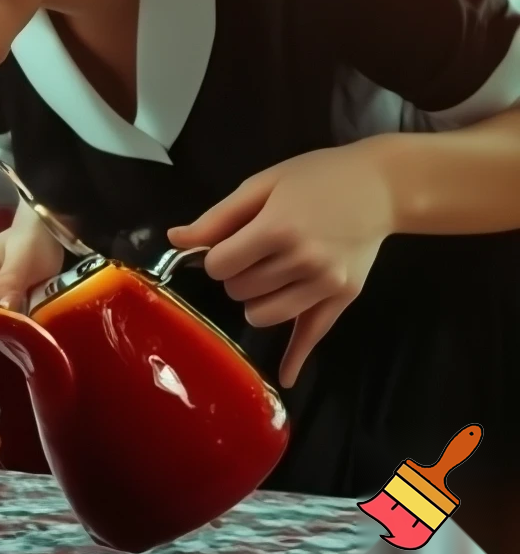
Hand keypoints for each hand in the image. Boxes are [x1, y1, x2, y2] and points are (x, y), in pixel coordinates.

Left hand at [167, 141, 395, 388]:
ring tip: (268, 275)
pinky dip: (296, 358)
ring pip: (264, 315)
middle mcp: (302, 262)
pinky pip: (313, 335)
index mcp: (278, 229)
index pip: (220, 266)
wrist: (380, 186)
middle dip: (236, 275)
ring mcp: (325, 284)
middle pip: (239, 290)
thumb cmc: (315, 177)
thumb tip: (175, 240)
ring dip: (255, 300)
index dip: (215, 257)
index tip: (227, 244)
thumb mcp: (262, 185)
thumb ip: (218, 217)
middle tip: (254, 252)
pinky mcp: (343, 298)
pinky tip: (286, 376)